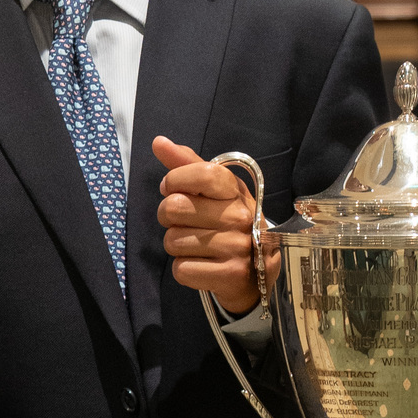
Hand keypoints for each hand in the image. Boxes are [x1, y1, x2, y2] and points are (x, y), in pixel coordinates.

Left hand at [154, 136, 279, 313]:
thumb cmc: (230, 223)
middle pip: (174, 208)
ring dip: (177, 245)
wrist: (259, 271)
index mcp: (235, 191)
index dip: (175, 180)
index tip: (171, 188)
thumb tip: (158, 142)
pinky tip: (201, 264)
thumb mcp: (216, 191)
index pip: (201, 173)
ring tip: (196, 245)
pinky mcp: (230, 275)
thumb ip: (187, 165)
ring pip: (173, 241)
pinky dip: (184, 269)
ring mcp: (237, 248)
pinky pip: (181, 269)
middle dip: (168, 217)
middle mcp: (239, 217)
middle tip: (183, 222)